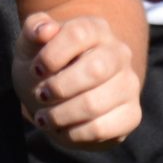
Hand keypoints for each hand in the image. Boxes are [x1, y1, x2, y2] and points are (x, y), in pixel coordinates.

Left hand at [22, 13, 138, 147]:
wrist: (61, 95)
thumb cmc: (46, 65)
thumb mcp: (31, 45)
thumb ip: (33, 29)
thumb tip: (45, 30)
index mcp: (96, 28)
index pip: (79, 34)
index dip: (52, 55)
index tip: (36, 70)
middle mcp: (119, 53)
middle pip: (95, 70)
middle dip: (59, 88)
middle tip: (41, 95)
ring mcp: (129, 84)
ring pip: (95, 104)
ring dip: (60, 115)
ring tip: (44, 118)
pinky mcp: (131, 114)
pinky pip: (102, 129)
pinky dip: (74, 134)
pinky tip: (63, 129)